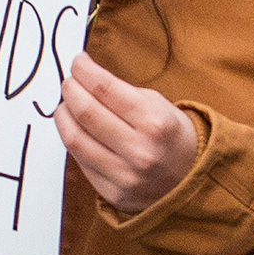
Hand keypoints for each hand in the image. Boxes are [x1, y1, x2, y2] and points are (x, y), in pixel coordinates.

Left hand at [54, 53, 201, 214]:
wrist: (189, 178)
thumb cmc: (170, 135)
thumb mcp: (157, 104)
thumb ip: (120, 92)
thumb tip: (82, 77)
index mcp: (155, 122)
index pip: (104, 88)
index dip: (84, 70)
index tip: (78, 62)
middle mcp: (140, 151)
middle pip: (86, 112)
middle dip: (70, 90)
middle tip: (69, 82)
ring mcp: (125, 175)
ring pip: (75, 139)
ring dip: (63, 116)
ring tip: (66, 105)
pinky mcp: (112, 192)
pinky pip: (80, 160)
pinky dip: (73, 139)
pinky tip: (76, 129)